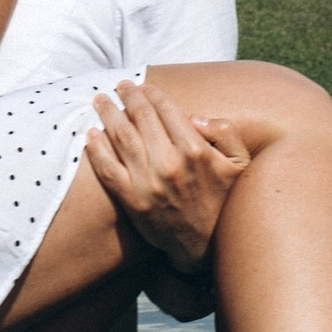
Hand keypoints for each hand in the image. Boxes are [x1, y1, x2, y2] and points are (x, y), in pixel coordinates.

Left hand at [82, 77, 247, 269]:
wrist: (205, 246)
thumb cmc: (225, 200)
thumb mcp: (240, 165)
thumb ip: (226, 133)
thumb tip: (195, 117)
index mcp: (195, 150)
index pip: (167, 109)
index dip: (152, 93)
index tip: (144, 86)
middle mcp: (170, 164)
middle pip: (141, 118)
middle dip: (128, 96)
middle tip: (119, 85)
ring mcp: (148, 183)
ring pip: (121, 137)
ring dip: (108, 114)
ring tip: (100, 100)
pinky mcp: (132, 201)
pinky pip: (108, 168)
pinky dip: (96, 149)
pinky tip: (91, 134)